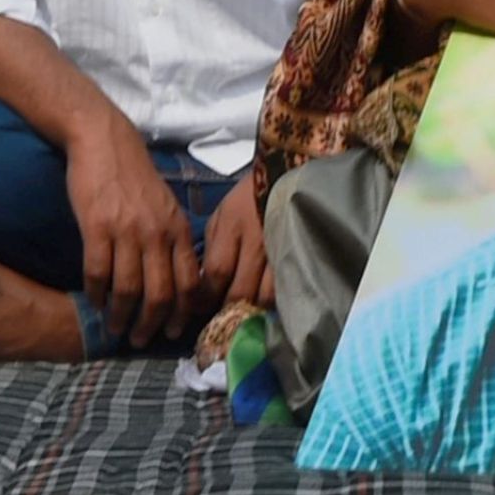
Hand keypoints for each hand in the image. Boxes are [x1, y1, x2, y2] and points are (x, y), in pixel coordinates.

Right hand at [66, 115, 198, 347]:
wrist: (105, 143)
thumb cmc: (135, 177)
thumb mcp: (166, 207)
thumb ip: (172, 239)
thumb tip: (179, 277)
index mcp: (178, 230)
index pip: (190, 282)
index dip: (183, 312)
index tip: (175, 331)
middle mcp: (158, 234)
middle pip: (161, 293)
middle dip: (153, 324)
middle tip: (142, 340)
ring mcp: (127, 231)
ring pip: (129, 289)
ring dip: (121, 315)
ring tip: (116, 329)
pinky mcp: (97, 227)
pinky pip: (98, 272)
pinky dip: (96, 293)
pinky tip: (94, 302)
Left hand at [199, 174, 273, 310]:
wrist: (286, 176)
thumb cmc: (247, 197)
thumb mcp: (221, 216)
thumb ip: (213, 248)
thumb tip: (204, 281)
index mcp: (232, 229)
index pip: (216, 274)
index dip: (205, 297)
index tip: (198, 307)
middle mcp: (256, 244)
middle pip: (240, 292)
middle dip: (226, 310)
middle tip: (218, 318)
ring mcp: (280, 252)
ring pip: (265, 298)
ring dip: (252, 310)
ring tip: (242, 313)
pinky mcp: (297, 257)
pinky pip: (284, 291)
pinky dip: (272, 302)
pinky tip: (264, 303)